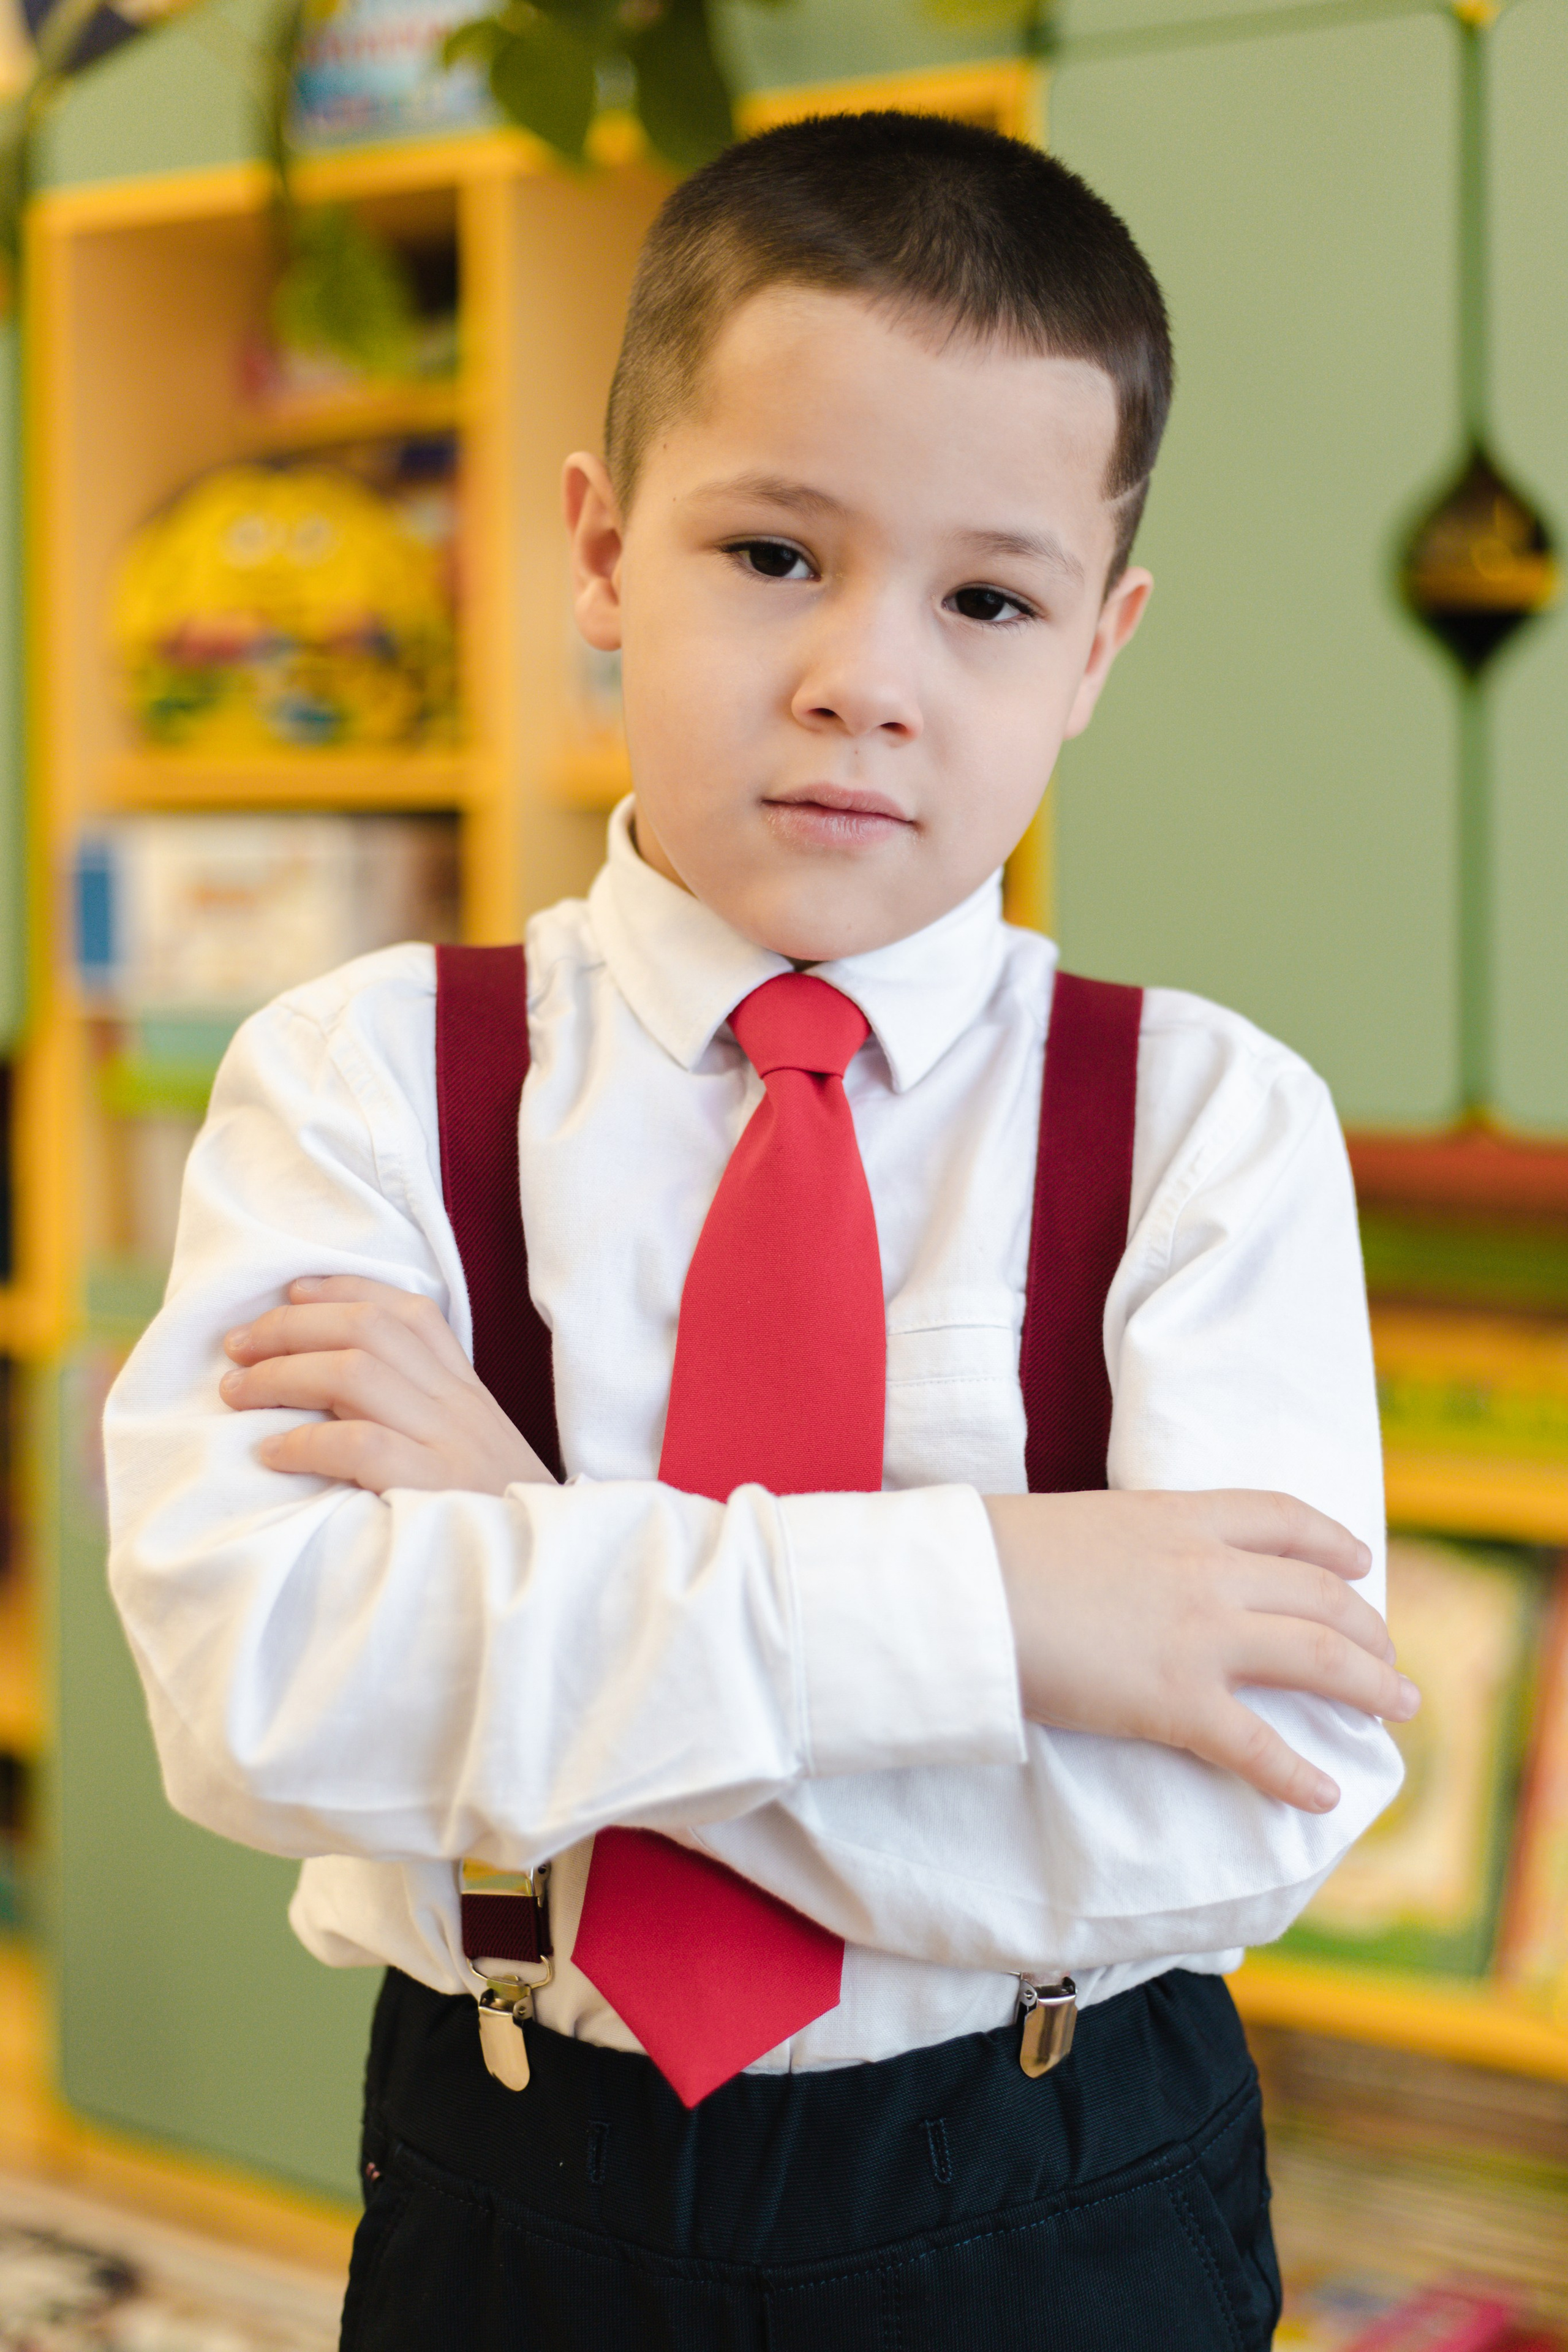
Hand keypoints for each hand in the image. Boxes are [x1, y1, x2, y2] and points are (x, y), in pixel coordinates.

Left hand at [220, 1276, 557, 1495]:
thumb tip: (329, 1385)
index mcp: (467, 1391)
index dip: (343, 1289)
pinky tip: (272, 1453)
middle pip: (369, 1329)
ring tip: (237, 1393)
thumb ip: (421, 1414)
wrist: (550, 1573)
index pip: (409, 1311)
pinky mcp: (435, 1489)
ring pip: (356, 1372)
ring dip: (282, 1375)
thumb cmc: (491, 1519)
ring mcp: (450, 1444)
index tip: (290, 1292)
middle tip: (236, 1348)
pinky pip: (360, 1444)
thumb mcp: (469, 1451)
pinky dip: (304, 1443)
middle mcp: (460, 1405)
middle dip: (291, 1328)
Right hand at [984, 1489, 1417, 1813]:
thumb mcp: (1085, 1521)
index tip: (1358, 1563)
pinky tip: (1323, 1795)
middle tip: (1389, 1659)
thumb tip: (1130, 1566)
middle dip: (1368, 1629)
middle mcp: (1210, 1570)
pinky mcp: (1178, 1702)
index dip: (1332, 1543)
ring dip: (1370, 1687)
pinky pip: (1258, 1746)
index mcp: (1181, 1516)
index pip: (1284, 1518)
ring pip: (1319, 1658)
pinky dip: (1298, 1775)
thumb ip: (1130, 1542)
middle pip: (1321, 1594)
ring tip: (1398, 1710)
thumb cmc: (1000, 1554)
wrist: (966, 1591)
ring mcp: (1202, 1636)